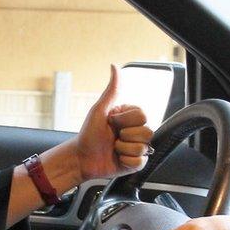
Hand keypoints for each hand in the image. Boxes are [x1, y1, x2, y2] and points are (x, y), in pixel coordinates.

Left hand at [73, 64, 153, 180]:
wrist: (81, 158)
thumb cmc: (88, 134)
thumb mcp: (99, 110)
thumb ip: (112, 90)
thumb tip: (114, 66)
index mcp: (130, 118)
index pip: (142, 116)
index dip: (125, 120)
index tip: (111, 122)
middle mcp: (136, 132)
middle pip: (147, 132)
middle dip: (125, 135)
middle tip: (112, 137)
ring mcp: (137, 148)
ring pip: (143, 147)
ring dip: (123, 149)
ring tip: (113, 148)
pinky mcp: (136, 164)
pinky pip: (140, 162)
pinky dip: (126, 161)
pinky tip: (117, 159)